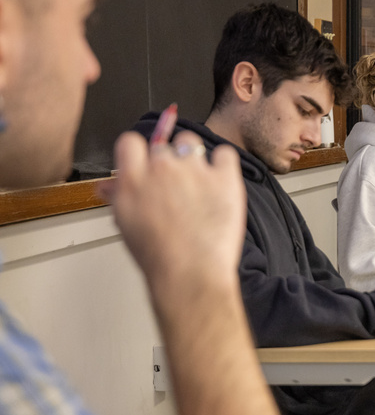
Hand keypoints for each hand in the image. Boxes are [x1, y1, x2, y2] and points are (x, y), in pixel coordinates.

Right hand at [100, 131, 244, 299]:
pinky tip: (220, 179)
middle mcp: (162, 168)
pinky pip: (225, 154)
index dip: (139, 152)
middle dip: (168, 162)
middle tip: (175, 184)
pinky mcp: (224, 178)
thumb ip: (118, 196)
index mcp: (133, 179)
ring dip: (193, 157)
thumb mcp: (126, 223)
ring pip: (191, 143)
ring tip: (198, 181)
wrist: (190, 273)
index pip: (130, 142)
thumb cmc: (159, 255)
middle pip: (163, 145)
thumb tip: (109, 186)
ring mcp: (195, 171)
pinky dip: (223, 163)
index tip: (146, 161)